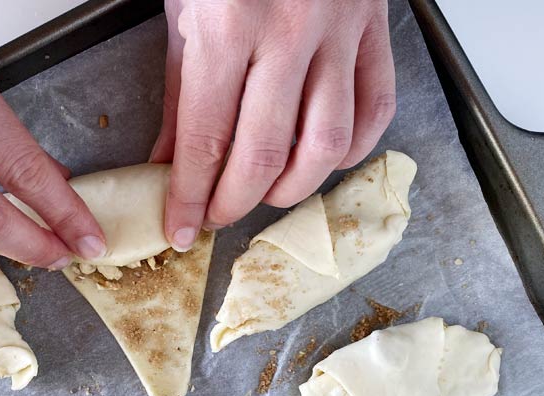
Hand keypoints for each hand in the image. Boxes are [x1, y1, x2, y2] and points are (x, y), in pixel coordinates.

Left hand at [151, 0, 395, 249]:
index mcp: (228, 24)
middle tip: (216, 215)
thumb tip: (166, 160)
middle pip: (263, 153)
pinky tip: (322, 157)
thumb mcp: (184, 12)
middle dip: (233, 202)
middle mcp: (287, 32)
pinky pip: (377, 110)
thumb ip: (177, 93)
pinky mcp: (374, 33)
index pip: (205, 136)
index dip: (189, 194)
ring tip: (267, 193)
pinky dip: (352, 150)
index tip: (179, 227)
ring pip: (328, 144)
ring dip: (294, 186)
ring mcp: (339, 33)